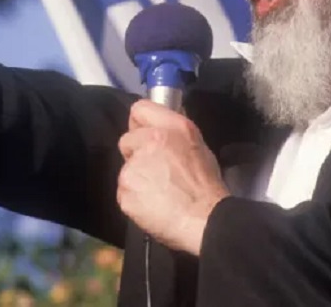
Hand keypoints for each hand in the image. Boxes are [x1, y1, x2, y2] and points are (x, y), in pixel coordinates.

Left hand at [117, 100, 229, 255]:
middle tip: (156, 170)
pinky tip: (152, 205)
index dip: (140, 123)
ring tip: (159, 193)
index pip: (139, 109)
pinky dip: (135, 198)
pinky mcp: (125, 191)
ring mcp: (132, 168)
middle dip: (136, 154)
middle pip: (127, 141)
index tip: (144, 135)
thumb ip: (175, 132)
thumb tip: (162, 125)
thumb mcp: (197, 146)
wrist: (204, 220)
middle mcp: (148, 143)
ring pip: (126, 169)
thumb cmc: (206, 186)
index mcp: (170, 129)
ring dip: (137, 178)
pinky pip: (124, 192)